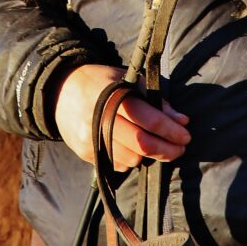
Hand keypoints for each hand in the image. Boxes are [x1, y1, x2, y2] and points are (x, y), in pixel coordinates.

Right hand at [52, 63, 189, 170]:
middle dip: (166, 150)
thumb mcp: (128, 81)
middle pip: (142, 144)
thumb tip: (182, 121)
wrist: (61, 90)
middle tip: (180, 148)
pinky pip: (117, 164)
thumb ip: (155, 100)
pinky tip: (134, 148)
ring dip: (149, 155)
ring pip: (132, 158)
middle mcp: (100, 119)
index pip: (149, 119)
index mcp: (113, 96)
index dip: (171, 130)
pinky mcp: (85, 153)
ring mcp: (91, 139)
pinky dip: (131, 159)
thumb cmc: (101, 82)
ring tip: (157, 145)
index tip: (185, 136)